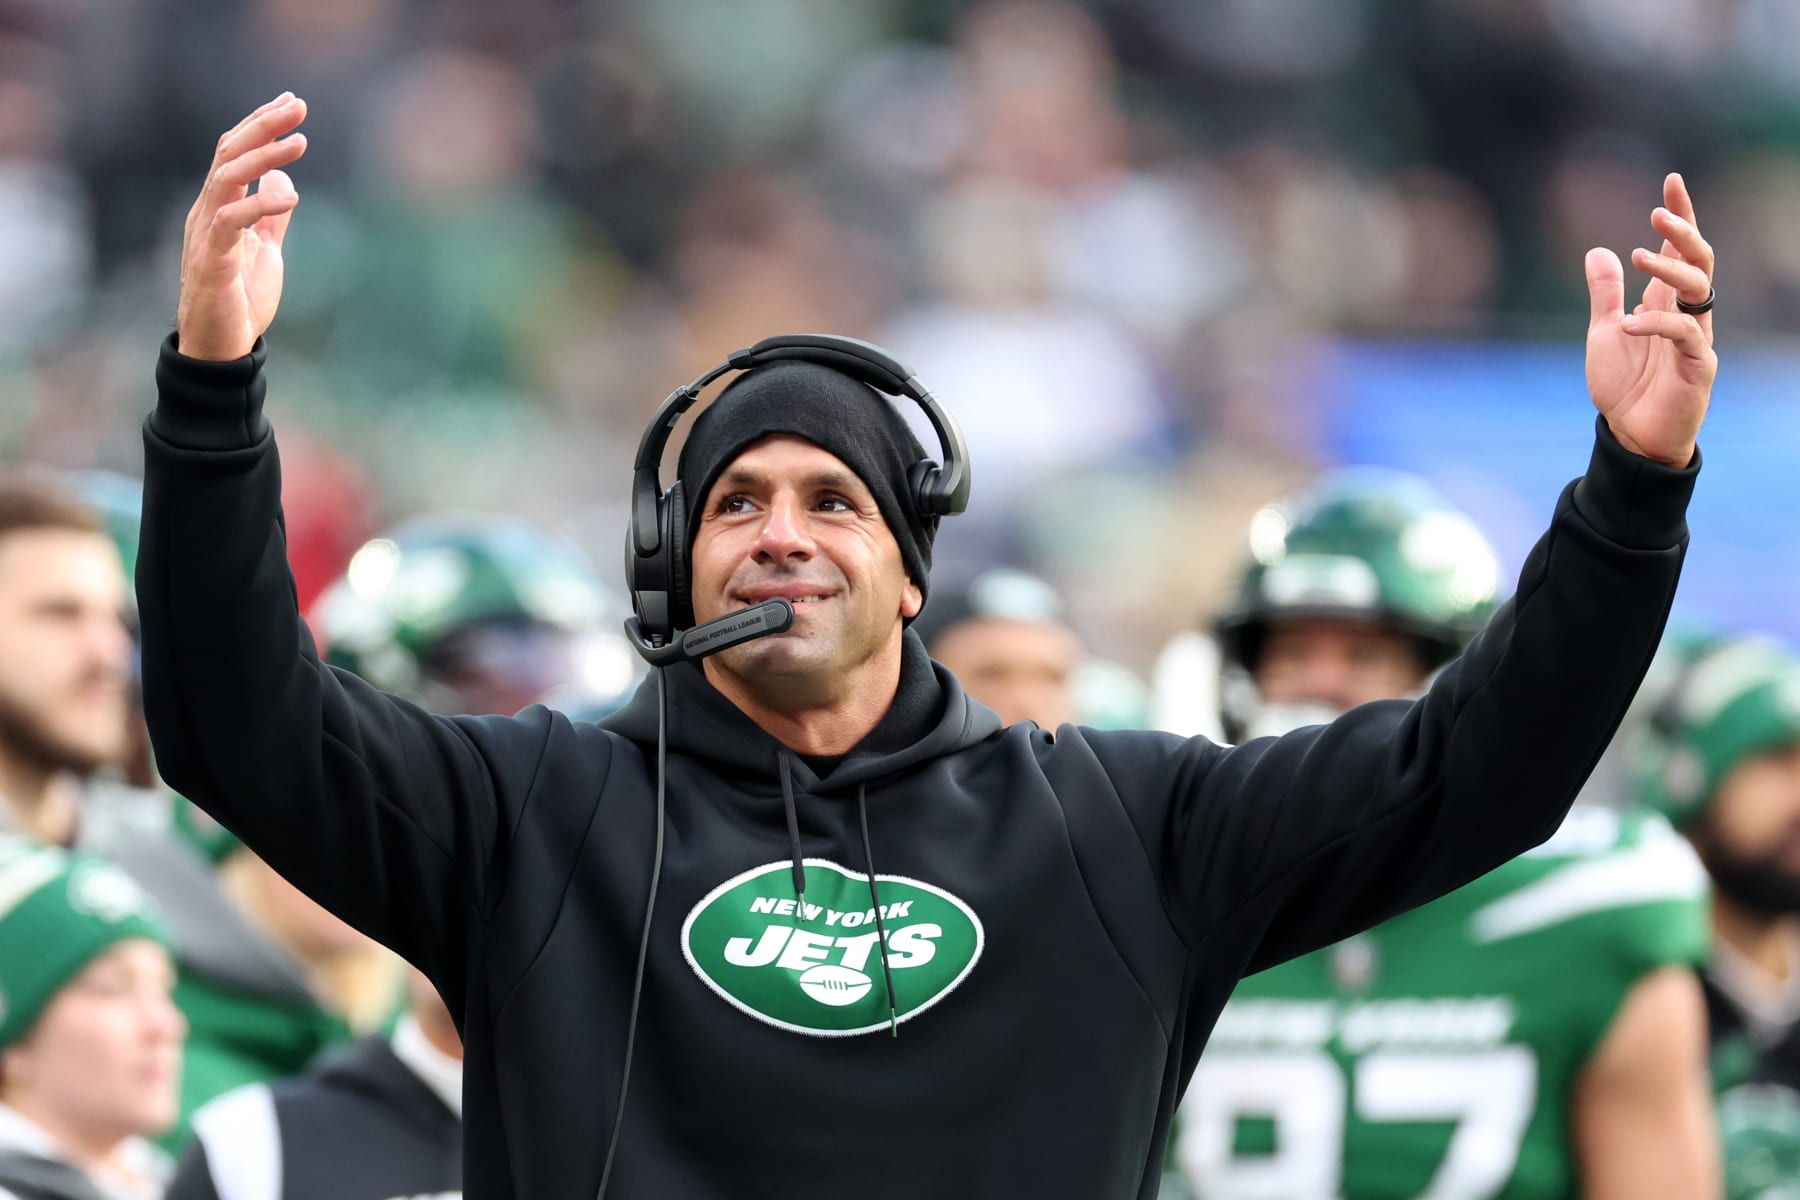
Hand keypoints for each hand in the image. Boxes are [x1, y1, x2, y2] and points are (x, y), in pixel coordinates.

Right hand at [175, 93, 309, 361]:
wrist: (221, 347)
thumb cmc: (239, 299)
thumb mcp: (266, 250)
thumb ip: (271, 216)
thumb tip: (283, 180)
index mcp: (219, 207)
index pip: (235, 153)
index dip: (261, 125)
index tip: (291, 102)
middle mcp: (206, 212)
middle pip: (228, 154)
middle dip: (263, 126)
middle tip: (298, 105)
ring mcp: (206, 235)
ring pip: (225, 178)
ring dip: (263, 156)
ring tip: (299, 142)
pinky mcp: (212, 261)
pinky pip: (230, 222)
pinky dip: (259, 206)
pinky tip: (289, 197)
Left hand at [1584, 173, 1715, 468]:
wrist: (1630, 434)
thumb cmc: (1625, 384)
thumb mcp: (1603, 331)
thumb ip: (1605, 294)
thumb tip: (1598, 251)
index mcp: (1666, 299)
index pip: (1679, 249)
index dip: (1680, 215)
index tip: (1672, 180)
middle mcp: (1686, 312)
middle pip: (1698, 259)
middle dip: (1682, 232)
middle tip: (1658, 213)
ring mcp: (1696, 336)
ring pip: (1698, 288)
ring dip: (1669, 268)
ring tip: (1638, 255)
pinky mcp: (1698, 364)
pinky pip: (1686, 333)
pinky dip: (1658, 322)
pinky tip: (1631, 322)